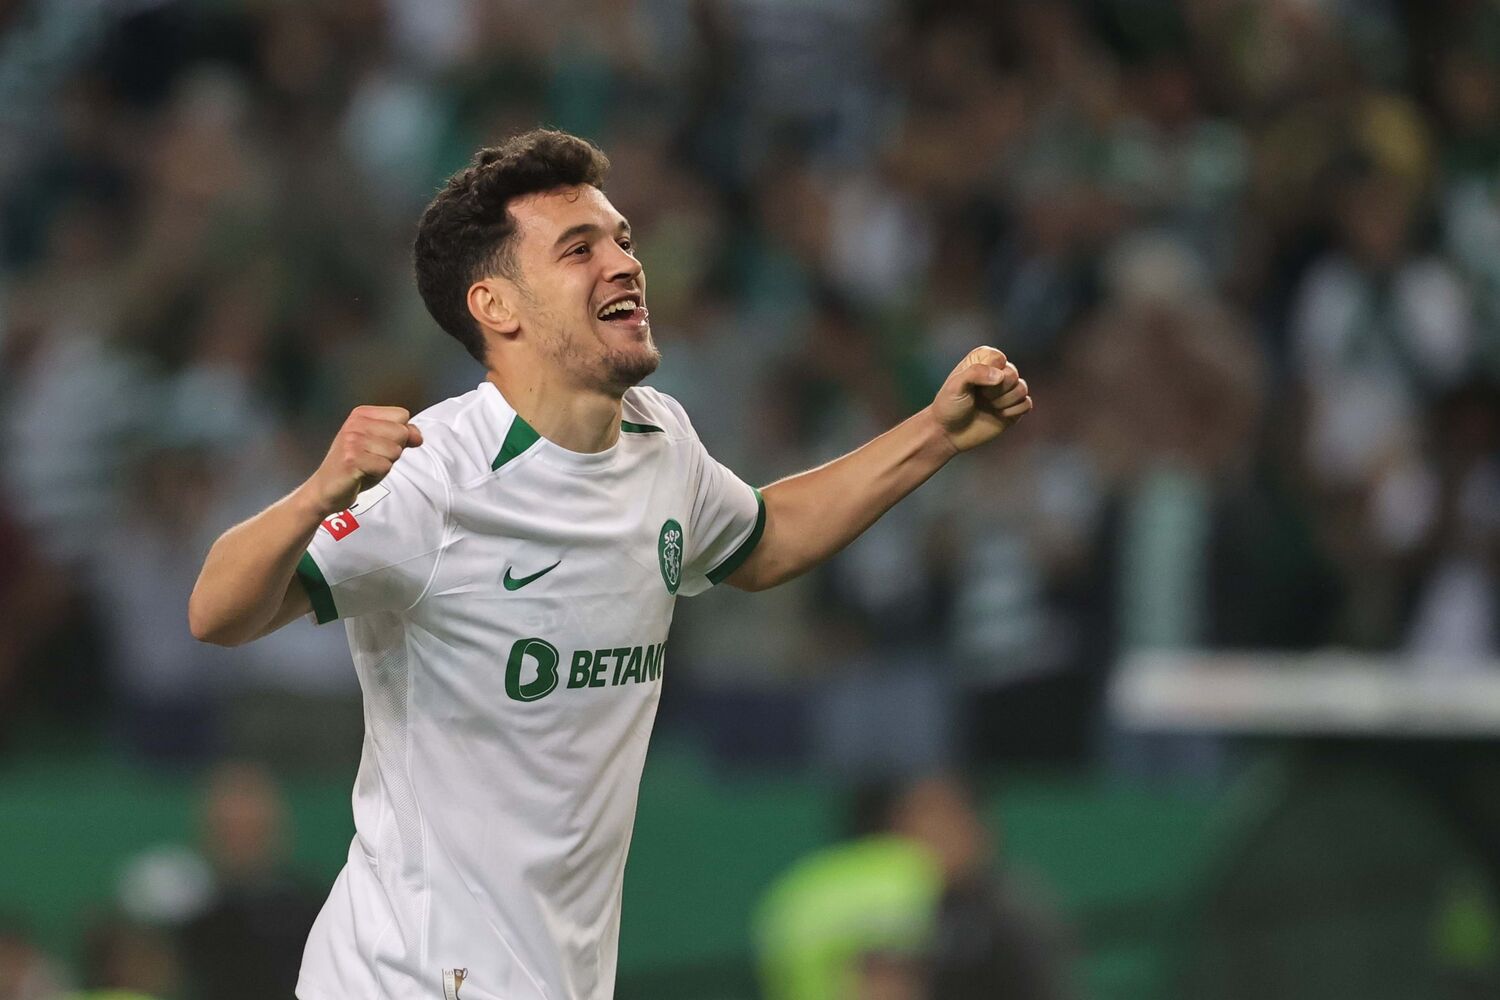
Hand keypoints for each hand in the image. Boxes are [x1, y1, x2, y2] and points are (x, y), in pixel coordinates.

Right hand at [304, 406, 423, 514]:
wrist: (327, 489)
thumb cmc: (355, 467)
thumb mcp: (380, 445)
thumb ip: (400, 436)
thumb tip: (418, 435)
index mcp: (362, 414)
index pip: (402, 415)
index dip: (400, 434)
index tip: (380, 445)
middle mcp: (356, 423)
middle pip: (401, 432)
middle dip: (393, 450)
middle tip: (372, 458)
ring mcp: (352, 440)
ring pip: (395, 450)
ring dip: (385, 463)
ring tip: (366, 465)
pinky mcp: (352, 458)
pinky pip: (385, 466)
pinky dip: (378, 474)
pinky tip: (362, 473)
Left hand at [930, 346, 1032, 453]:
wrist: (949, 433)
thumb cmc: (949, 406)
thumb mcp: (955, 385)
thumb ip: (975, 373)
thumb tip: (1000, 376)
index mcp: (983, 360)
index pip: (999, 358)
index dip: (988, 374)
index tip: (974, 386)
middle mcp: (997, 372)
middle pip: (1013, 374)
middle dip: (996, 390)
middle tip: (982, 398)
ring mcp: (1007, 391)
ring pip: (1022, 388)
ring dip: (1005, 401)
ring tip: (990, 407)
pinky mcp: (1014, 408)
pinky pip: (1027, 404)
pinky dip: (1014, 411)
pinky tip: (999, 415)